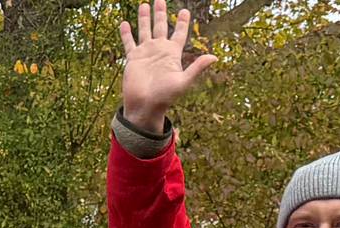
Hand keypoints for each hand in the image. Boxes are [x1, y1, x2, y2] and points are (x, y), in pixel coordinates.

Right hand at [119, 4, 218, 135]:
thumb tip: (214, 57)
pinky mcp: (133, 58)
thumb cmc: (165, 97)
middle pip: (161, 26)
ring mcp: (145, 53)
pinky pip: (129, 42)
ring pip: (145, 30)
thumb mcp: (183, 82)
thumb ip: (196, 68)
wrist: (145, 106)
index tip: (184, 10)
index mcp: (172, 54)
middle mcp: (159, 50)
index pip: (179, 33)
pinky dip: (126, 33)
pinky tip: (125, 23)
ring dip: (144, 18)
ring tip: (144, 5)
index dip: (182, 22)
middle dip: (161, 13)